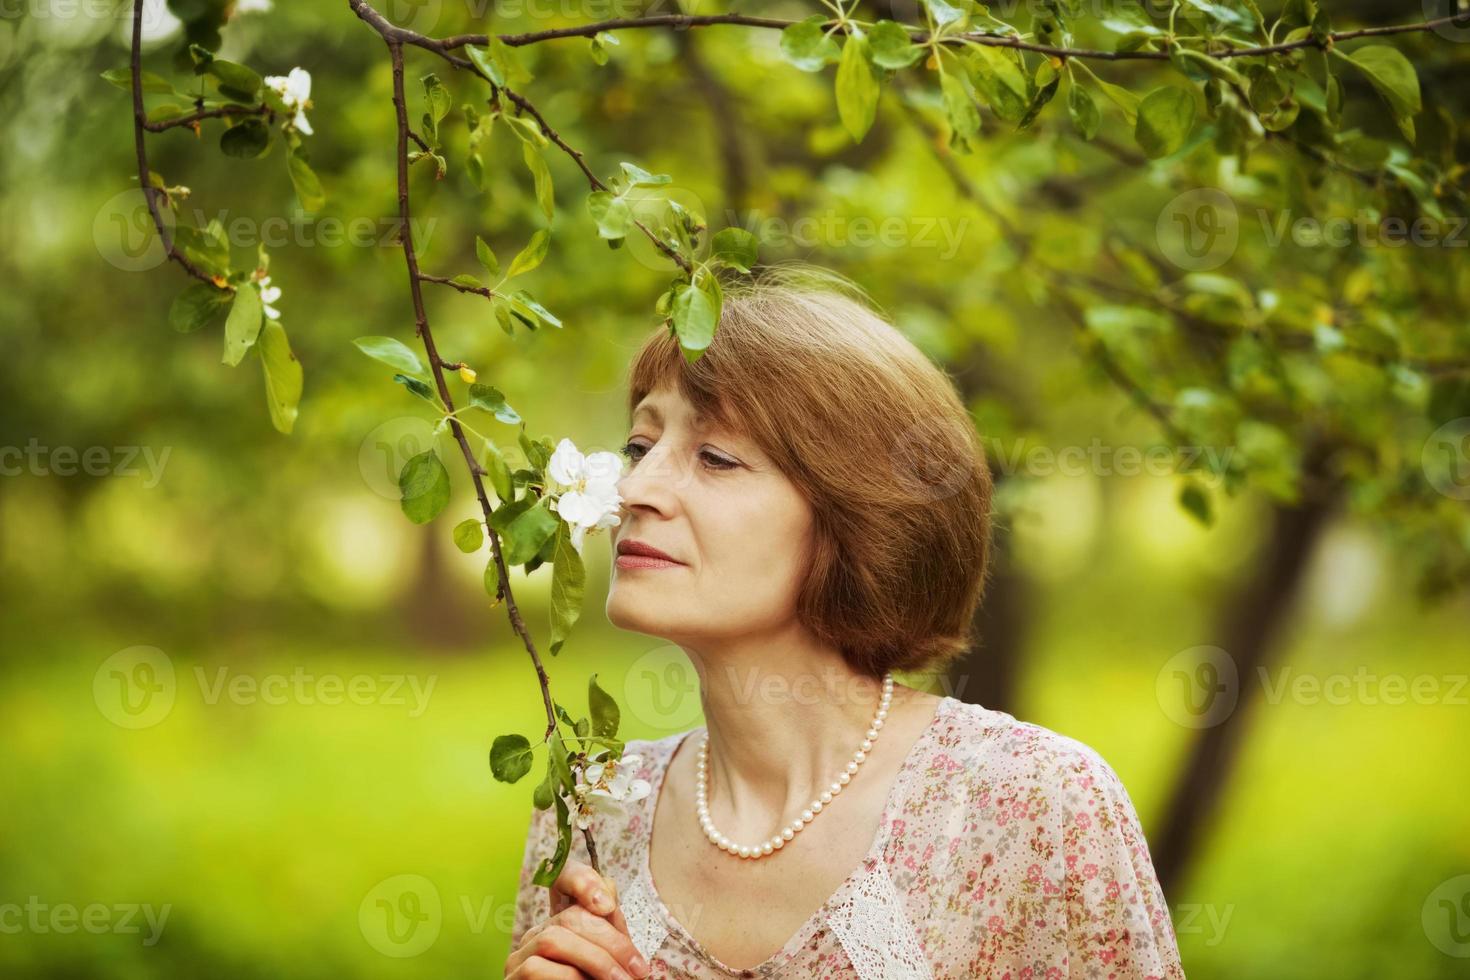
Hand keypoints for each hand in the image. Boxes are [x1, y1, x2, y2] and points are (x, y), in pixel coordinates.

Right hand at [506, 860, 650, 978]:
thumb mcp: (607, 963)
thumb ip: (610, 933)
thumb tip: (610, 893)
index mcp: (564, 924)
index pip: (563, 880)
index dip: (582, 880)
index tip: (608, 904)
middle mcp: (538, 933)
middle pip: (570, 915)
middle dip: (611, 941)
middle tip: (638, 970)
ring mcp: (522, 955)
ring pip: (555, 938)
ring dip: (596, 961)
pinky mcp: (514, 977)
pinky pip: (538, 967)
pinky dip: (570, 978)